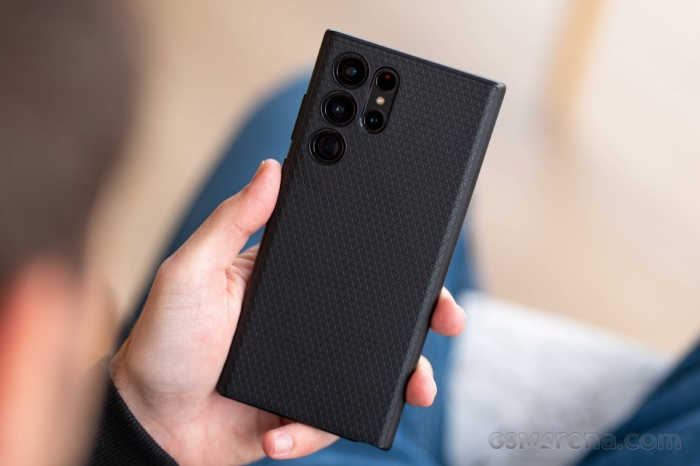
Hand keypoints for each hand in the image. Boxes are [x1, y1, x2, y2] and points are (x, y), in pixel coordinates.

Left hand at [111, 159, 466, 465]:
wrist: (152, 422)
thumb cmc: (164, 343)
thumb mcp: (189, 271)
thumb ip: (230, 222)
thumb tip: (270, 169)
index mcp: (284, 279)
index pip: (346, 256)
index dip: (386, 251)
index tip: (421, 245)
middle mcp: (305, 320)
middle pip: (378, 312)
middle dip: (422, 314)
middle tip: (447, 317)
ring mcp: (308, 365)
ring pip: (374, 365)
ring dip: (404, 377)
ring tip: (414, 389)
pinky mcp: (303, 408)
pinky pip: (333, 416)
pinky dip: (314, 428)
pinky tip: (280, 431)